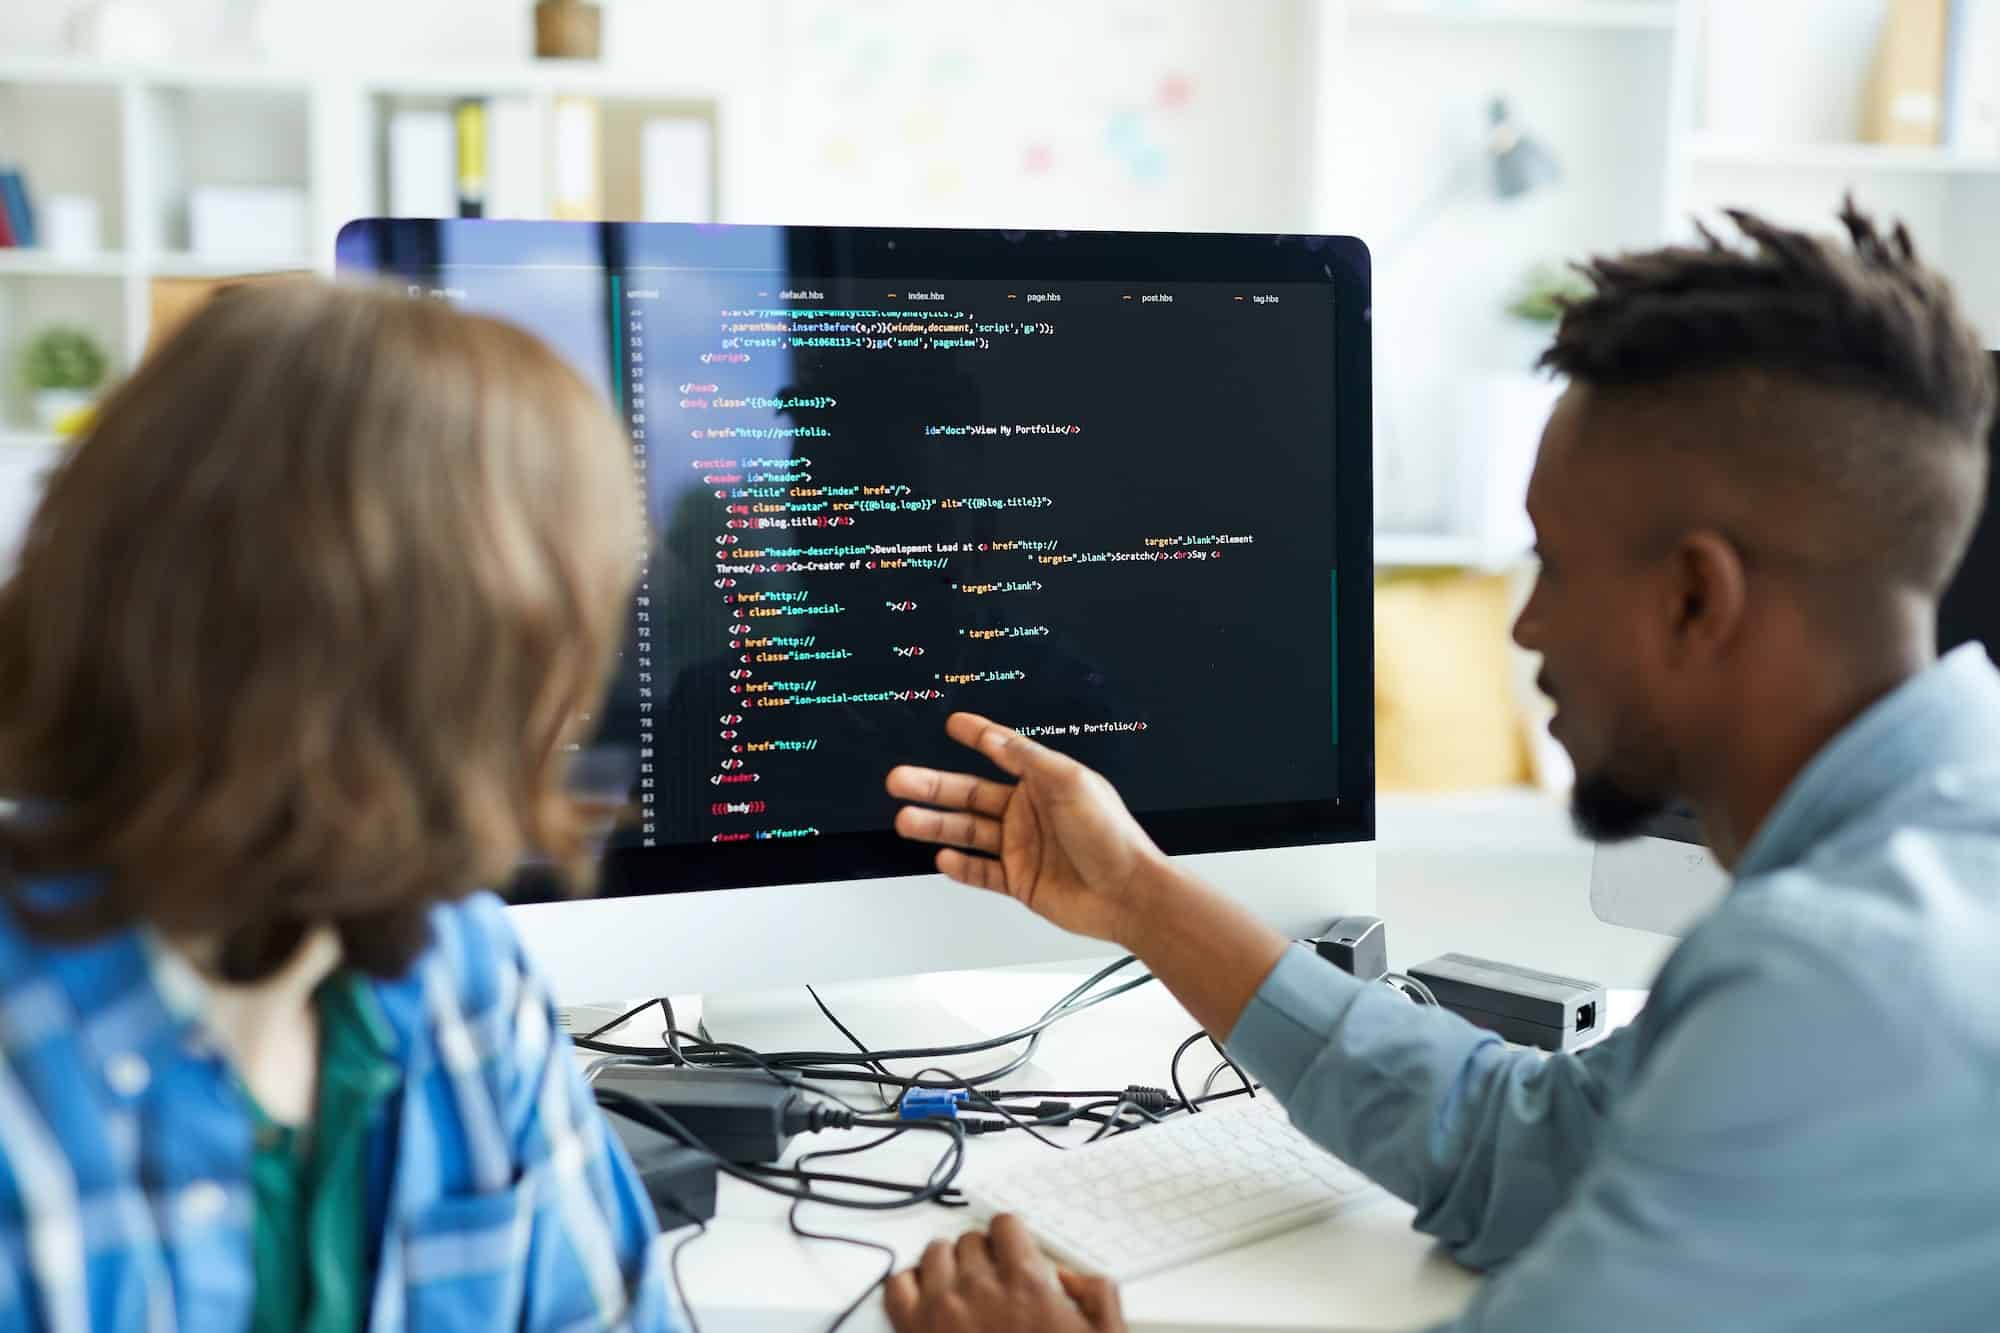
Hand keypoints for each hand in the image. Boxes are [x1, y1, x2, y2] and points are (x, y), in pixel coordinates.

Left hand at [882, 1216, 1125, 1332]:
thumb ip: (1097, 1294)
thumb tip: (1068, 1278)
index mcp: (1026, 1284)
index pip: (1004, 1225)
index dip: (1010, 1238)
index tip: (1011, 1253)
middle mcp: (980, 1288)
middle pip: (969, 1240)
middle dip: (981, 1256)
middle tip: (992, 1282)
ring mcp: (942, 1309)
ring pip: (934, 1254)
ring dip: (947, 1267)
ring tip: (961, 1290)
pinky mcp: (914, 1332)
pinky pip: (897, 1285)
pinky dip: (910, 1286)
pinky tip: (929, 1301)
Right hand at [886, 712, 1167, 944]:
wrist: (1128, 893)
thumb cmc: (1111, 835)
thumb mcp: (1071, 783)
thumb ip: (1029, 760)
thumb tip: (995, 740)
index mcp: (1043, 783)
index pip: (1003, 752)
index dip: (978, 736)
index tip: (954, 723)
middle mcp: (1028, 813)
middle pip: (970, 795)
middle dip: (933, 787)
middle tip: (901, 780)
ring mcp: (1021, 847)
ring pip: (968, 833)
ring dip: (936, 825)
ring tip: (906, 819)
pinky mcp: (1019, 881)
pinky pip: (981, 872)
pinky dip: (960, 867)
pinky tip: (943, 858)